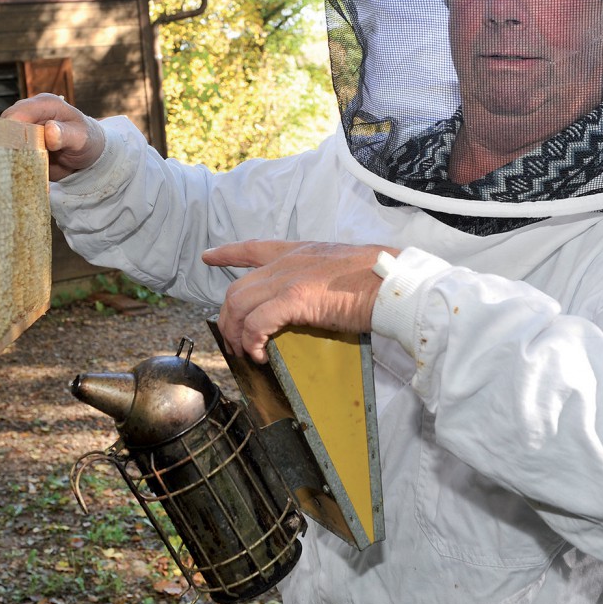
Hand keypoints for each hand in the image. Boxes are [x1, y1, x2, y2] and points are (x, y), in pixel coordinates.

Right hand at [2, 93, 105, 179]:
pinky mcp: (21, 143)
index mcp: (44, 104)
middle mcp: (30, 114)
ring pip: (4, 141)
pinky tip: (21, 172)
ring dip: (9, 156)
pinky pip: (10, 152)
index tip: (17, 149)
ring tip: (22, 168)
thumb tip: (50, 130)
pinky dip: (13, 163)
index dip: (12, 130)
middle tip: (19, 163)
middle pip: (4, 127)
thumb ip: (66, 135)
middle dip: (8, 145)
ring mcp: (23, 129)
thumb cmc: (87, 140)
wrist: (88, 154)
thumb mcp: (81, 138)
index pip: (18, 113)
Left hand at [203, 240, 398, 363]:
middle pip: (237, 287)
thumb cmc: (378, 279)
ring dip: (236, 333)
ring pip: (239, 305)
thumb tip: (314, 302)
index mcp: (299, 251)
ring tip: (246, 353)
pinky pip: (256, 322)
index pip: (254, 248)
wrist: (393, 282)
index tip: (209, 256)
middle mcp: (287, 262)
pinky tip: (260, 355)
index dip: (229, 253)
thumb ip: (319, 280)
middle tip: (233, 341)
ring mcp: (288, 278)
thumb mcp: (340, 269)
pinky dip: (252, 341)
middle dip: (227, 317)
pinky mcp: (294, 298)